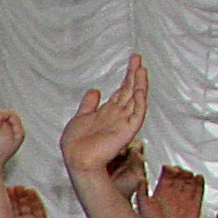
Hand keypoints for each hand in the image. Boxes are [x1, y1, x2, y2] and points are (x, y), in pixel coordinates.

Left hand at [59, 59, 151, 183]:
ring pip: (136, 100)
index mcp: (108, 112)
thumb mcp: (80, 118)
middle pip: (130, 91)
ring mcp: (124, 123)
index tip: (133, 62)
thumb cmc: (76, 144)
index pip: (122, 91)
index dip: (127, 77)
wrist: (76, 159)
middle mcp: (118, 115)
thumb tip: (95, 91)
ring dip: (139, 85)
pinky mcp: (126, 131)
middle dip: (134, 75)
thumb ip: (89, 105)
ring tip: (141, 69)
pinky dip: (139, 104)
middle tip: (138, 58)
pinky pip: (137, 116)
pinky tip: (139, 91)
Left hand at [147, 164, 207, 217]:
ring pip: (189, 182)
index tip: (170, 168)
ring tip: (189, 174)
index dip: (169, 170)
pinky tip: (199, 178)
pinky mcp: (195, 204)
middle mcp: (174, 194)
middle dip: (180, 172)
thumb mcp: (143, 205)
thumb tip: (140, 179)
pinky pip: (199, 192)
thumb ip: (142, 191)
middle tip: (181, 170)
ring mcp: (184, 198)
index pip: (167, 176)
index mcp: (162, 192)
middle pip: (179, 177)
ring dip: (190, 177)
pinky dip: (200, 184)